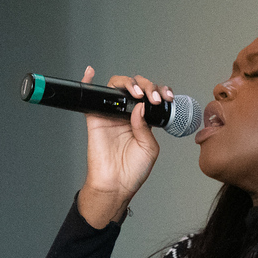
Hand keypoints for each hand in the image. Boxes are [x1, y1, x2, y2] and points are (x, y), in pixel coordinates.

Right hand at [76, 67, 172, 228]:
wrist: (116, 184)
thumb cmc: (133, 170)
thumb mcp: (149, 147)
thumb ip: (146, 126)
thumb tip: (140, 106)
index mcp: (143, 120)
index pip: (151, 97)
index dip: (159, 92)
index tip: (167, 97)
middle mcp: (127, 114)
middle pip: (136, 88)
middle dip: (148, 86)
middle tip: (153, 98)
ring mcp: (111, 114)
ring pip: (117, 87)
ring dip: (129, 84)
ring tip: (137, 94)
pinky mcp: (95, 118)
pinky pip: (91, 97)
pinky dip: (90, 82)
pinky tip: (91, 72)